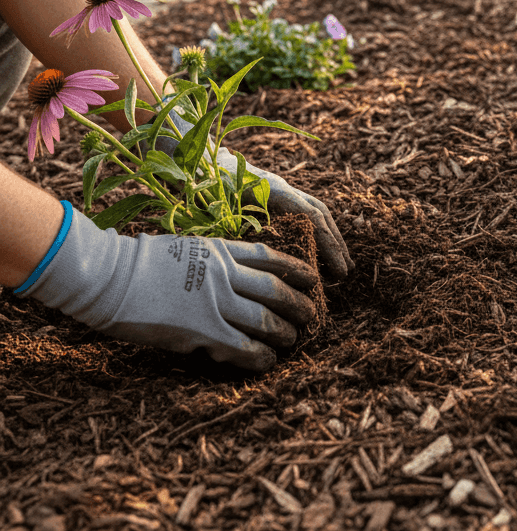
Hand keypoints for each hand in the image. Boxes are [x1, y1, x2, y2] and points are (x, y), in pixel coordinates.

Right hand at [17, 208, 316, 371]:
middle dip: (300, 303)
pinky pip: (243, 346)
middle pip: (277, 289)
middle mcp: (225, 275)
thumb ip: (212, 261)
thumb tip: (230, 277)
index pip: (271, 258)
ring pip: (266, 319)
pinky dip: (260, 355)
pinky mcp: (203, 331)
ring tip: (294, 339)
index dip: (297, 269)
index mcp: (221, 251)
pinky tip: (267, 361)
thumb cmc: (138, 262)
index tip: (313, 278)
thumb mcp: (186, 248)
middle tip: (313, 315)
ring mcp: (216, 302)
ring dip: (285, 331)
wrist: (109, 276)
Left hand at [158, 111, 353, 279]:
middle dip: (335, 242)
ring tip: (336, 261)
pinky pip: (300, 209)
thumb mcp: (217, 202)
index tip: (340, 269)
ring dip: (327, 234)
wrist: (192, 152)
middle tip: (346, 271)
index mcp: (273, 189)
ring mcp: (276, 187)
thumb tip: (261, 253)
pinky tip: (311, 247)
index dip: (329, 244)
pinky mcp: (269, 192)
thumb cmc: (200, 179)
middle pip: (319, 213)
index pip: (312, 216)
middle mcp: (281, 186)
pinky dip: (313, 228)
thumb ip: (239, 221)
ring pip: (313, 209)